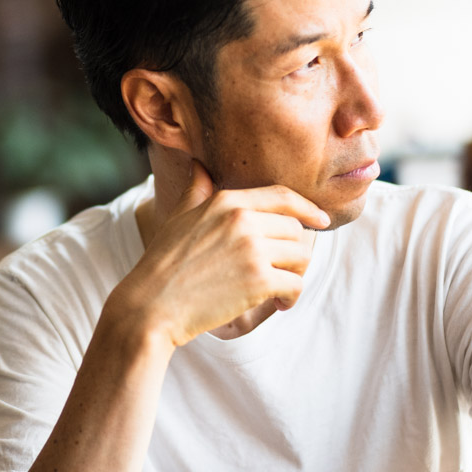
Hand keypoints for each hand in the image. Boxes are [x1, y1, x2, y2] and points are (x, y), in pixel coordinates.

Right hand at [113, 161, 328, 348]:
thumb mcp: (179, 218)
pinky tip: (277, 305)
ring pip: (301, 257)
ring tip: (279, 291)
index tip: (320, 220)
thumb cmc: (162, 264)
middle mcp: (242, 220)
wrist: (151, 306)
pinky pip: (295, 285)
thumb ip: (197, 191)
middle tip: (282, 273)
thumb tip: (200, 166)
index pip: (282, 197)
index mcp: (226, 202)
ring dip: (295, 276)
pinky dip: (290, 297)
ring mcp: (252, 249)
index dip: (307, 208)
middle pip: (296, 230)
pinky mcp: (258, 280)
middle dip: (294, 254)